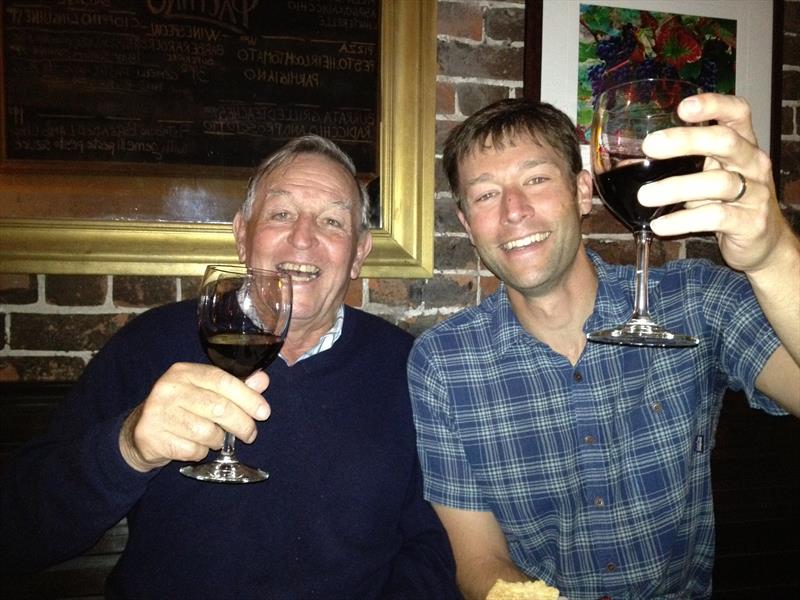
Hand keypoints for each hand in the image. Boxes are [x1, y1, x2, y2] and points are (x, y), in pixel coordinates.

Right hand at [119, 363, 269, 472]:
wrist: (140, 431)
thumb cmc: (181, 409)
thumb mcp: (205, 392)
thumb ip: (234, 386)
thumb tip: (262, 381)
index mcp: (184, 372)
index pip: (222, 380)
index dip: (248, 397)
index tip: (264, 412)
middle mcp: (169, 388)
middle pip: (219, 407)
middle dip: (242, 424)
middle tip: (250, 434)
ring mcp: (158, 413)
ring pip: (207, 432)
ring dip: (219, 440)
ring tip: (216, 439)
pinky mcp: (152, 437)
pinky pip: (192, 450)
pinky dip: (201, 452)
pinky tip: (195, 447)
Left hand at [639, 93, 790, 274]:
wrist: (763, 241)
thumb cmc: (727, 201)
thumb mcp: (710, 174)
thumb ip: (684, 162)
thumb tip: (629, 160)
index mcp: (743, 144)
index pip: (737, 112)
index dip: (714, 105)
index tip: (682, 108)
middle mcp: (753, 163)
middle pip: (725, 141)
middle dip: (686, 141)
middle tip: (650, 146)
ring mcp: (756, 193)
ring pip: (718, 182)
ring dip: (676, 187)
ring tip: (645, 195)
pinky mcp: (750, 222)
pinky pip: (715, 217)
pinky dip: (683, 221)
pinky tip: (659, 224)